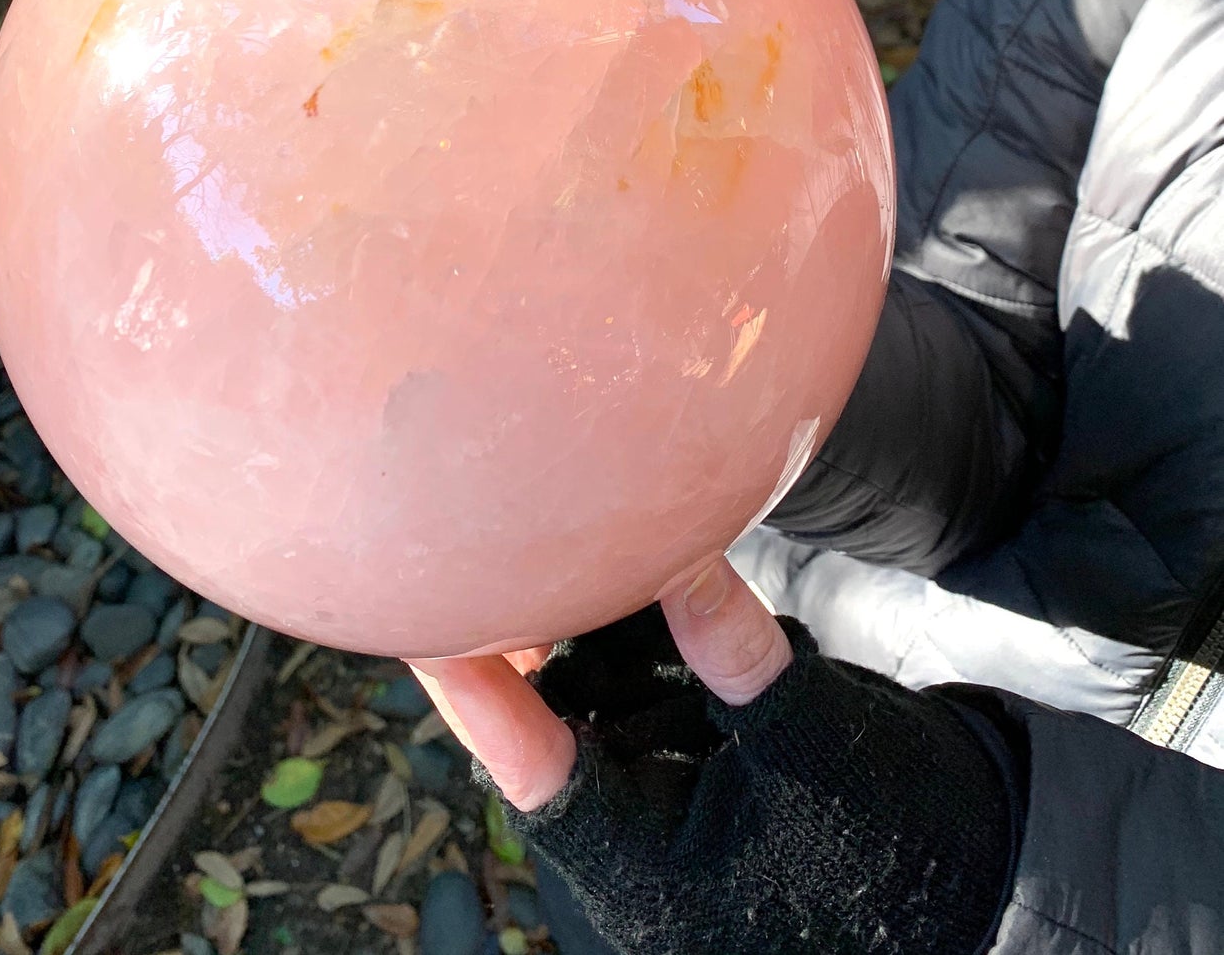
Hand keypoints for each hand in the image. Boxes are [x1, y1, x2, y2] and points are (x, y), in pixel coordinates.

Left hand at [402, 561, 1017, 954]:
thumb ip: (737, 650)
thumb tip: (678, 544)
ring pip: (599, 693)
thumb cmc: (900, 847)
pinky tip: (649, 563)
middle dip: (538, 629)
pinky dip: (647, 631)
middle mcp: (640, 834)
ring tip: (577, 527)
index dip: (474, 688)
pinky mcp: (705, 764)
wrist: (981, 882)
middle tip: (521, 528)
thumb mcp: (816, 740)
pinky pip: (652, 690)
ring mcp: (672, 800)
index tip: (428, 613)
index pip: (532, 766)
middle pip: (554, 715)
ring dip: (592, 619)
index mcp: (645, 860)